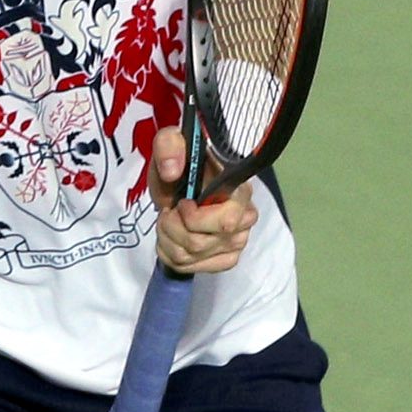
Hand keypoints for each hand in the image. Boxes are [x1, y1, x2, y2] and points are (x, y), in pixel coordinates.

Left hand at [150, 127, 252, 274]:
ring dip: (166, 239)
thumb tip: (171, 172)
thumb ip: (170, 146)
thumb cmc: (183, 162)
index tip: (180, 203)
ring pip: (190, 257)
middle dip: (171, 227)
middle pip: (200, 243)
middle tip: (168, 211)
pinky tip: (172, 238)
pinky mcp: (224, 258)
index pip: (226, 221)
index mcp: (240, 190)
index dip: (193, 218)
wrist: (183, 182)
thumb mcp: (172, 143)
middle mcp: (245, 219)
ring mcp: (237, 242)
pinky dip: (170, 254)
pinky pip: (190, 268)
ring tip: (167, 221)